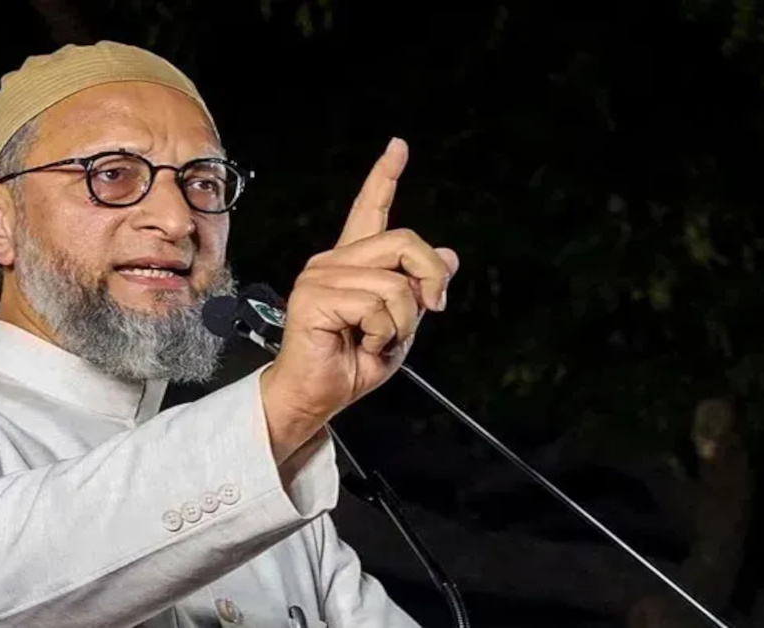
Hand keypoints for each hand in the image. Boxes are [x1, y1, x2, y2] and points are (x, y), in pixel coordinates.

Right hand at [260, 138, 458, 463]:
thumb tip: (451, 256)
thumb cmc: (350, 364)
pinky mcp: (313, 296)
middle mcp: (332, 262)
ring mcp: (320, 276)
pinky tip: (359, 343)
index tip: (398, 146)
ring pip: (395, 283)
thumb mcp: (400, 325)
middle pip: (404, 241)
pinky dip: (381, 333)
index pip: (370, 210)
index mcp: (352, 264)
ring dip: (401, 322)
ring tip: (376, 339)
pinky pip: (374, 304)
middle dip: (431, 278)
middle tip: (434, 309)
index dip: (385, 177)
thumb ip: (419, 289)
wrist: (317, 396)